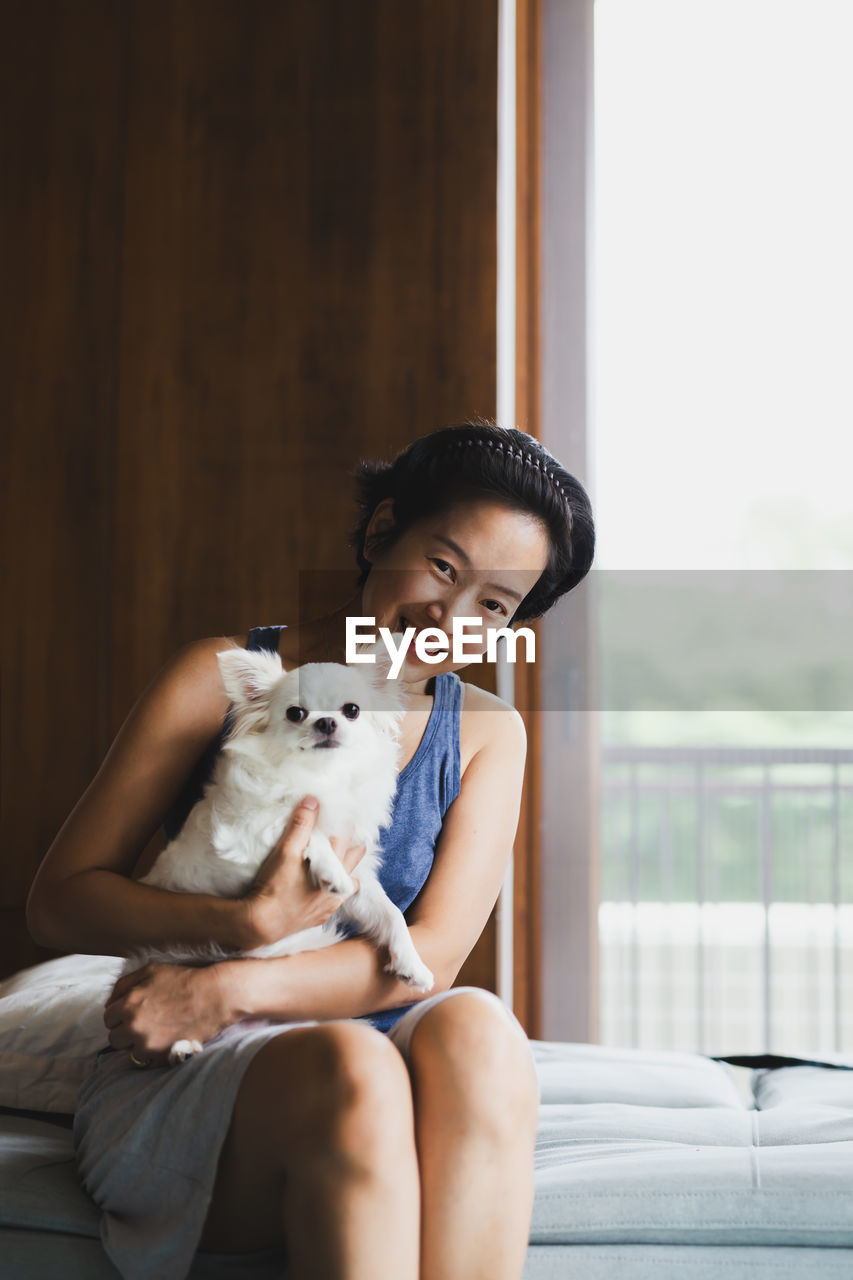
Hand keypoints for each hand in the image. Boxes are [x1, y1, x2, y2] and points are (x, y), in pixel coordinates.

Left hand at [103, 962, 230, 1066]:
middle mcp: (134, 1026)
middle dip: (125, 1030)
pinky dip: (152, 1052)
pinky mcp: (161, 1056)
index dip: (119, 1014)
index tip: (132, 1012)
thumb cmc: (184, 980)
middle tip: (144, 1022)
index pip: (108, 1018)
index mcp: (128, 1004)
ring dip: (138, 1043)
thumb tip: (109, 1003)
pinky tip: (165, 1038)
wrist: (214, 996)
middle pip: (114, 1038)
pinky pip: (146, 1060)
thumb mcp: (151, 971)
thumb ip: (123, 985)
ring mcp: (147, 1043)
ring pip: (129, 1051)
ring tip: (156, 1031)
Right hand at [239, 797, 365, 949]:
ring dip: (349, 869)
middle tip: (356, 833)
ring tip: (347, 860)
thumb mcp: (286, 851)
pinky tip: (332, 888)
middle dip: (355, 844)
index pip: (345, 838)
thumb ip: (301, 826)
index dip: (347, 824)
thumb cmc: (275, 886)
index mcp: (332, 866)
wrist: (264, 923)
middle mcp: (337, 885)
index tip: (349, 814)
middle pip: (354, 858)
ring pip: (351, 882)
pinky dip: (339, 891)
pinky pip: (339, 900)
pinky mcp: (322, 915)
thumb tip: (313, 800)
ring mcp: (331, 902)